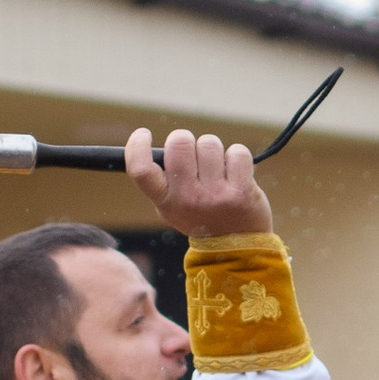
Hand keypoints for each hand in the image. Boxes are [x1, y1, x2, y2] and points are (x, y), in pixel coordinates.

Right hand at [126, 126, 271, 242]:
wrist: (235, 245)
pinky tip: (236, 173)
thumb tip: (147, 144)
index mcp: (165, 201)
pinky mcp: (241, 190)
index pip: (141, 170)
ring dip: (214, 150)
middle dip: (186, 140)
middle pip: (179, 142)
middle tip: (193, 154)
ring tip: (217, 170)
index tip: (144, 134)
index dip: (137, 146)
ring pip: (209, 143)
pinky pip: (237, 152)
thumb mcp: (171, 207)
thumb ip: (161, 181)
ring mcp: (215, 195)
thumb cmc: (200, 216)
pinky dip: (237, 157)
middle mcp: (187, 198)